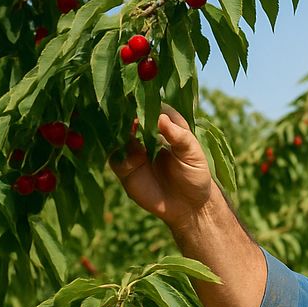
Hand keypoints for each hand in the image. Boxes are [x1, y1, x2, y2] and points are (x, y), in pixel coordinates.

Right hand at [108, 104, 216, 229]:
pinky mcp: (124, 166)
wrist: (188, 207)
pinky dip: (113, 150)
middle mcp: (145, 133)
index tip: (139, 100)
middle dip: (125, 113)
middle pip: (129, 117)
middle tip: (125, 112)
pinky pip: (113, 155)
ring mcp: (132, 149)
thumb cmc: (195, 175)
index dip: (145, 103)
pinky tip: (117, 147)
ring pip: (117, 134)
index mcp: (165, 124)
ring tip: (121, 129)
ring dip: (116, 130)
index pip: (151, 107)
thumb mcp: (192, 154)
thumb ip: (179, 136)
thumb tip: (161, 118)